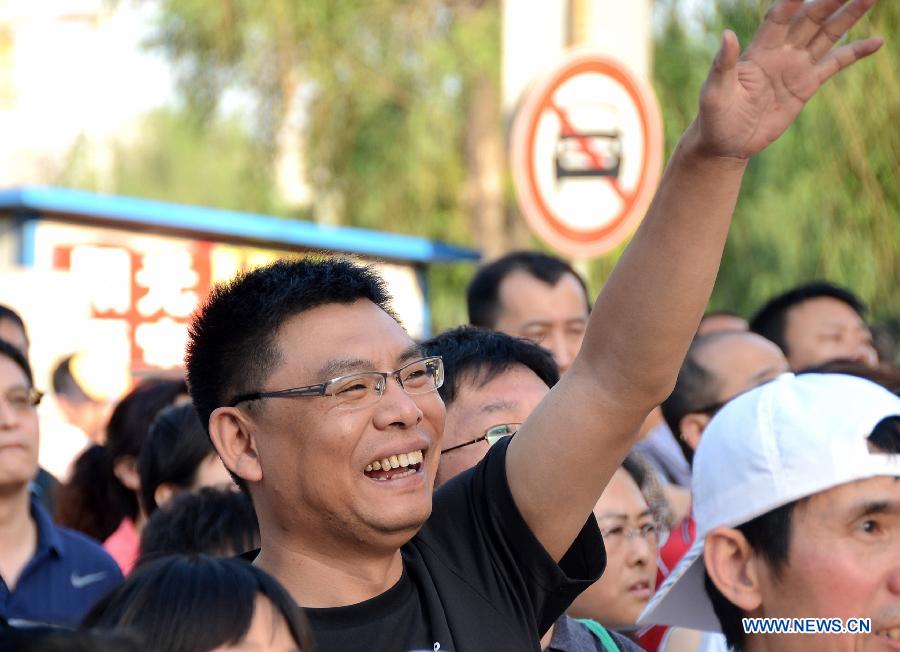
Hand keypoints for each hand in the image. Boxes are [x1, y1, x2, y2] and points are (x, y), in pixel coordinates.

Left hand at [694, 0, 882, 159]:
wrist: (726, 144)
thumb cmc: (714, 118)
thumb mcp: (714, 93)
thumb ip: (722, 65)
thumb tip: (727, 35)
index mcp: (757, 51)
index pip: (779, 18)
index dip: (792, 2)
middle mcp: (779, 53)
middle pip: (809, 19)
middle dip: (829, 1)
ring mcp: (795, 68)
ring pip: (826, 35)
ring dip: (848, 16)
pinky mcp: (806, 86)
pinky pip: (835, 64)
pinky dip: (856, 52)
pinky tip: (877, 41)